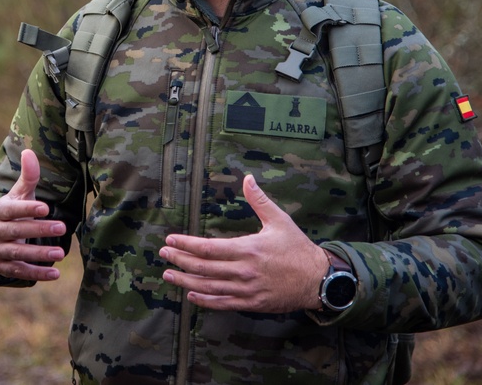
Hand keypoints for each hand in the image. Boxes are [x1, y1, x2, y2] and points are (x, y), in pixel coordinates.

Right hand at [0, 149, 66, 281]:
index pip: (11, 209)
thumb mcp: (20, 194)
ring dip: (38, 254)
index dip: (27, 209)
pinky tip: (55, 273)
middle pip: (16, 231)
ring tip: (61, 253)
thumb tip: (29, 151)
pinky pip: (18, 271)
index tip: (46, 208)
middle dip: (38, 230)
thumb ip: (28, 176)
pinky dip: (36, 274)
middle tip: (62, 227)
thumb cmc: (14, 210)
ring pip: (17, 253)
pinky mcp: (2, 267)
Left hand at [159, 174, 328, 312]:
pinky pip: (223, 303)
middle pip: (204, 267)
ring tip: (169, 274)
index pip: (208, 248)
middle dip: (180, 260)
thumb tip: (248, 178)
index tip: (171, 241)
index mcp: (248, 249)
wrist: (318, 280)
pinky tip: (191, 295)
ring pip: (209, 287)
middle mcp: (244, 271)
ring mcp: (247, 289)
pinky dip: (205, 301)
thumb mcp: (279, 220)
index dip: (186, 245)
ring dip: (186, 281)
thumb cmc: (297, 248)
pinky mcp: (251, 303)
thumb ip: (259, 200)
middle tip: (163, 255)